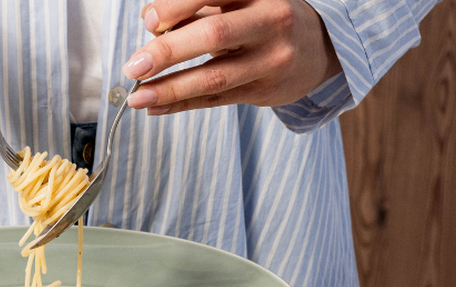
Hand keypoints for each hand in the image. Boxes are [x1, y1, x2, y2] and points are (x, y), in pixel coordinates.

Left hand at [123, 0, 342, 113]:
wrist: (320, 47)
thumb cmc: (265, 18)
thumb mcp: (241, 1)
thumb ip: (198, 8)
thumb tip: (152, 21)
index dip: (178, 6)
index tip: (150, 21)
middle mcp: (270, 22)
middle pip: (214, 35)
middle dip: (168, 52)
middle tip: (134, 66)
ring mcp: (270, 60)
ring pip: (214, 77)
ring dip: (170, 89)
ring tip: (138, 97)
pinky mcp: (264, 91)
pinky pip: (216, 101)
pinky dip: (181, 104)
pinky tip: (155, 107)